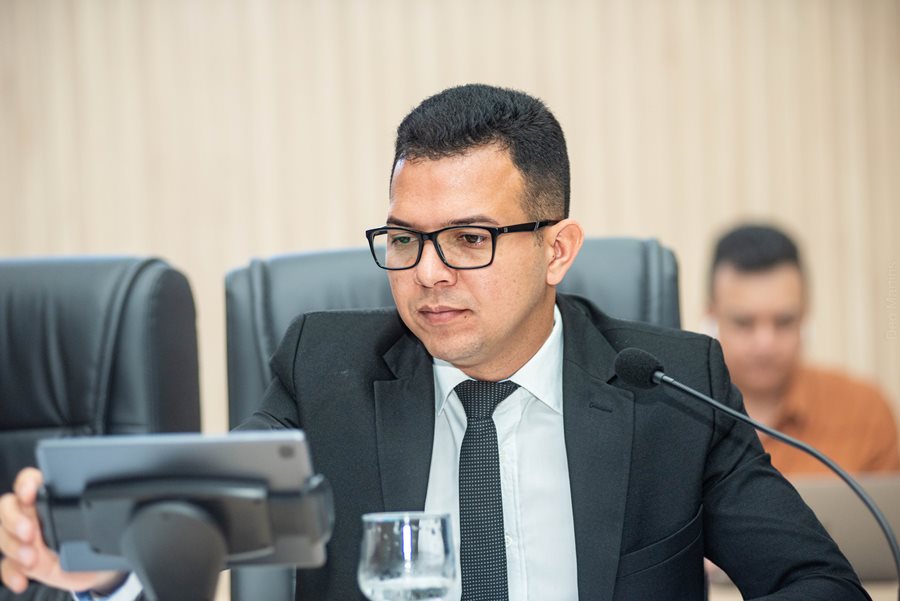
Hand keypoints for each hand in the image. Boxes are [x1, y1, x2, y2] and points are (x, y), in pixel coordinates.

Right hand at [0, 467, 123, 593]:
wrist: (94, 569)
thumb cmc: (93, 539)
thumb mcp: (93, 523)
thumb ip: (86, 514)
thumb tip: (98, 511)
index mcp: (50, 498)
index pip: (30, 481)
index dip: (26, 484)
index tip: (30, 494)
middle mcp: (32, 515)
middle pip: (8, 507)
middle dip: (14, 520)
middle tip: (29, 533)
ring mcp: (23, 538)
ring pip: (3, 536)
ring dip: (14, 548)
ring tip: (32, 559)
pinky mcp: (20, 562)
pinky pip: (6, 565)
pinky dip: (12, 573)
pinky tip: (22, 579)